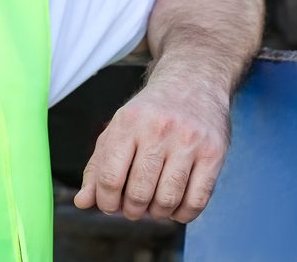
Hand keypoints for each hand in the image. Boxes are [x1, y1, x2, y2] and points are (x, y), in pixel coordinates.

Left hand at [73, 70, 229, 223]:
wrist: (193, 82)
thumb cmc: (150, 113)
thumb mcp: (118, 129)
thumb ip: (98, 166)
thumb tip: (82, 202)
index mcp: (128, 122)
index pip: (110, 177)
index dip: (106, 202)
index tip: (110, 205)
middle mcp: (158, 129)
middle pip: (139, 193)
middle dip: (132, 211)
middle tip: (133, 208)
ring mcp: (189, 141)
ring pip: (167, 200)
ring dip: (157, 214)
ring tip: (154, 206)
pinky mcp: (214, 152)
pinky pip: (197, 200)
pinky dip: (183, 214)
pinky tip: (176, 206)